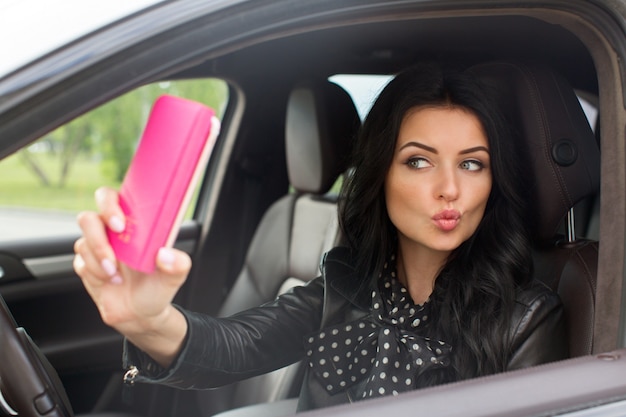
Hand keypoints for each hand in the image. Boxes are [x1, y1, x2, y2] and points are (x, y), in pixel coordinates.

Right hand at [73, 187, 189, 364]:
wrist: (140, 315)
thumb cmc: (157, 288)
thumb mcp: (174, 276)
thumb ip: (178, 264)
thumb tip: (166, 255)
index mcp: (134, 224)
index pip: (112, 198)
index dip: (109, 204)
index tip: (120, 224)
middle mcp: (112, 232)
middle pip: (87, 218)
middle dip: (97, 237)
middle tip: (113, 258)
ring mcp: (97, 247)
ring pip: (83, 244)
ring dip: (99, 262)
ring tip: (117, 277)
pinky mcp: (86, 265)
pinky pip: (80, 263)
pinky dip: (94, 274)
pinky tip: (110, 282)